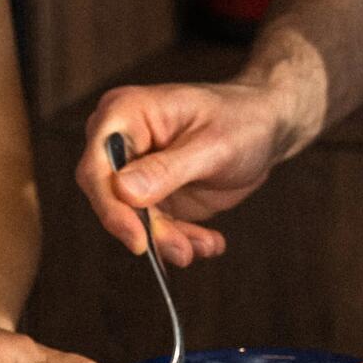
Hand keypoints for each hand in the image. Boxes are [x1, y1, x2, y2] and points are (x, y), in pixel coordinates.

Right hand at [76, 78, 293, 263]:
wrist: (266, 128)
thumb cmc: (241, 120)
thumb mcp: (212, 145)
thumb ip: (167, 168)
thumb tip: (123, 191)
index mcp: (125, 113)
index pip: (97, 166)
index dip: (111, 206)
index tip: (138, 238)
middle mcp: (122, 142)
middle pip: (110, 199)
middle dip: (147, 230)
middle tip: (182, 249)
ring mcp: (135, 171)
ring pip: (133, 221)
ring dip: (169, 241)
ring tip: (204, 244)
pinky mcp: (152, 196)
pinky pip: (155, 228)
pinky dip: (181, 240)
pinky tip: (208, 242)